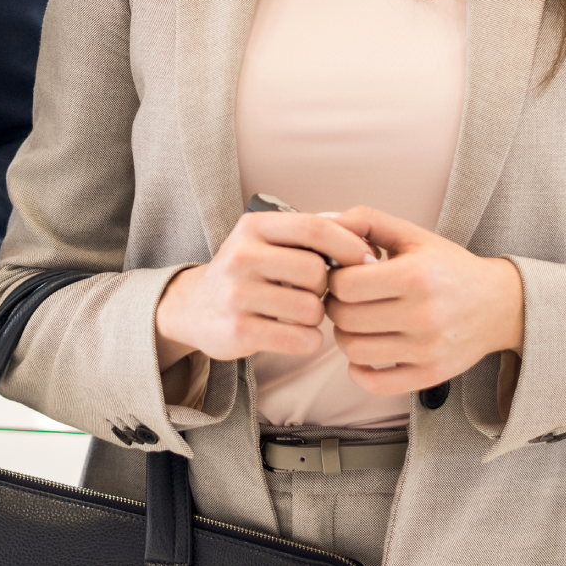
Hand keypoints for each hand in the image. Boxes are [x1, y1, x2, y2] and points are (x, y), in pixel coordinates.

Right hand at [154, 212, 376, 370]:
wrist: (195, 308)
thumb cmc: (246, 272)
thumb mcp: (265, 240)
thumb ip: (306, 236)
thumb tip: (363, 237)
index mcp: (253, 227)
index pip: (313, 228)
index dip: (349, 244)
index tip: (369, 260)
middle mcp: (241, 256)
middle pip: (316, 271)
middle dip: (328, 286)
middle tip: (316, 292)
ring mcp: (237, 294)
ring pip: (311, 308)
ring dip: (317, 316)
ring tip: (300, 313)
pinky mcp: (238, 331)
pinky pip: (301, 338)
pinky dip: (309, 339)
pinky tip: (296, 333)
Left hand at [325, 205, 523, 395]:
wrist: (499, 304)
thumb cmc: (447, 266)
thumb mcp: (411, 234)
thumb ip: (364, 220)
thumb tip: (321, 221)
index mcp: (415, 275)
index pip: (345, 285)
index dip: (333, 278)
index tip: (342, 274)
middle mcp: (423, 314)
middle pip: (345, 318)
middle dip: (335, 305)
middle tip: (344, 298)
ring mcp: (427, 349)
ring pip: (354, 351)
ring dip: (343, 336)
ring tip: (355, 321)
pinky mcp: (430, 375)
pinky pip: (376, 384)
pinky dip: (359, 371)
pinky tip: (364, 352)